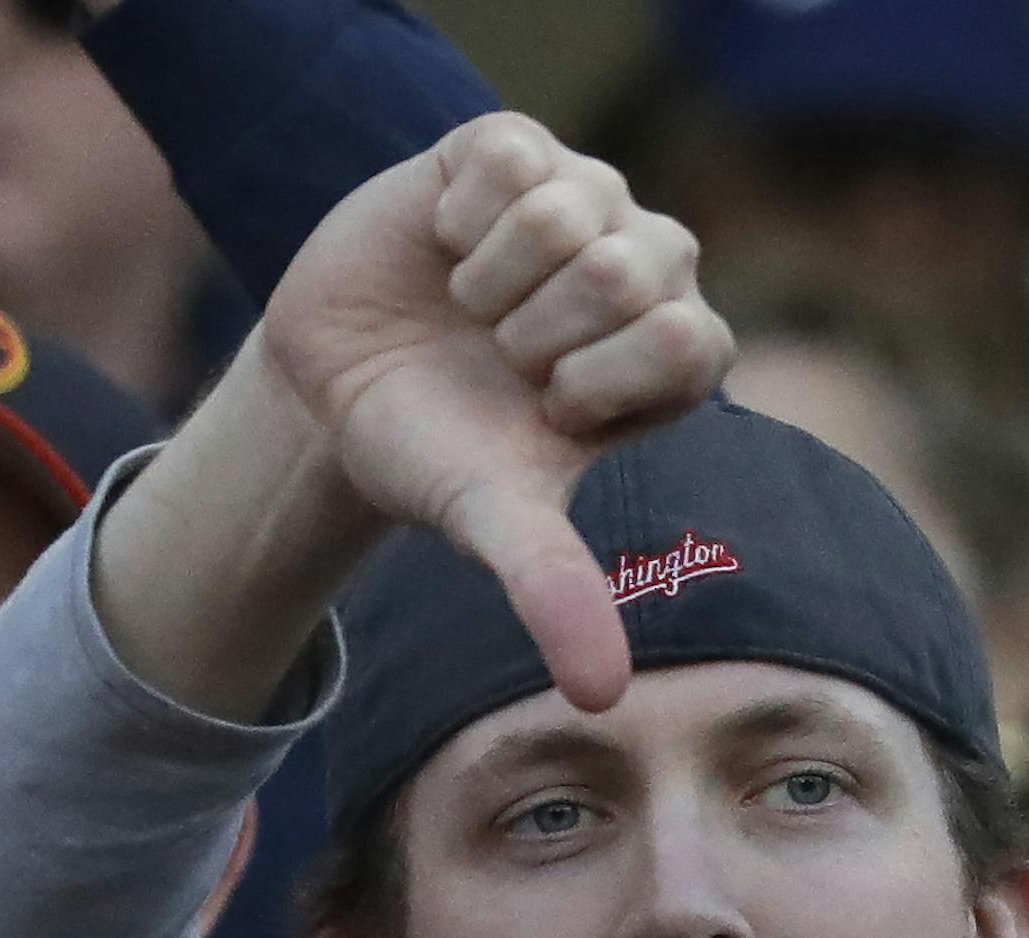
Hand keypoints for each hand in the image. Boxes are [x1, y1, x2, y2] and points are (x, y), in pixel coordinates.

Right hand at [264, 114, 732, 709]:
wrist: (336, 397)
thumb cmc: (439, 458)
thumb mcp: (494, 524)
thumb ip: (555, 593)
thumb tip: (600, 699)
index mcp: (675, 355)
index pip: (692, 343)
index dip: (597, 384)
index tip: (545, 411)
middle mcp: (648, 269)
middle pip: (628, 273)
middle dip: (537, 335)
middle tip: (500, 361)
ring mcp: (584, 197)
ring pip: (571, 210)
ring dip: (496, 281)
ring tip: (472, 311)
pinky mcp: (513, 148)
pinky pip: (510, 156)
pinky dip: (461, 218)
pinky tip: (447, 251)